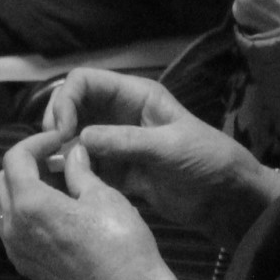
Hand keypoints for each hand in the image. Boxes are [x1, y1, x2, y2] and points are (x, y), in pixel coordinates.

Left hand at [0, 131, 176, 279]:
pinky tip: (54, 213)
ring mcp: (17, 250)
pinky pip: (11, 231)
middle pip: (4, 180)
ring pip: (3, 207)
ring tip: (54, 186)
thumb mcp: (104, 196)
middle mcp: (14, 227)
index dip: (36, 142)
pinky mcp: (27, 268)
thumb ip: (80, 171)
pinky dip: (23, 214)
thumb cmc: (121, 244)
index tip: (59, 140)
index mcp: (30, 204)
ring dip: (21, 189)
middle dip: (27, 164)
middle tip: (59, 160)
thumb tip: (73, 153)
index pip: (15, 158)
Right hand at [35, 70, 279, 243]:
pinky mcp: (117, 171)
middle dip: (57, 126)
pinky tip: (68, 188)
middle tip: (51, 153)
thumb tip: (79, 138)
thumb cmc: (207, 160)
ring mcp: (116, 143)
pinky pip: (86, 166)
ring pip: (75, 138)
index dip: (65, 100)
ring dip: (62, 152)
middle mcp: (119, 114)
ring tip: (57, 174)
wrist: (227, 198)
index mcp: (134, 96)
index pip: (85, 82)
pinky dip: (74, 174)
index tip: (61, 131)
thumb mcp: (169, 147)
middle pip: (73, 107)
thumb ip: (126, 141)